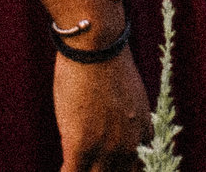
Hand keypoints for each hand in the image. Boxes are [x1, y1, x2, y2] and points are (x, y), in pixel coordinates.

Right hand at [54, 40, 150, 171]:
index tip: (105, 167)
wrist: (97, 45)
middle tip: (88, 168)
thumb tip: (109, 130)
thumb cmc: (107, 62)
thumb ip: (125, 121)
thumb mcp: (129, 97)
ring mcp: (106, 148)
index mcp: (143, 134)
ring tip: (73, 168)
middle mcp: (128, 146)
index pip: (137, 170)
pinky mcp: (80, 145)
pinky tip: (62, 170)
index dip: (118, 170)